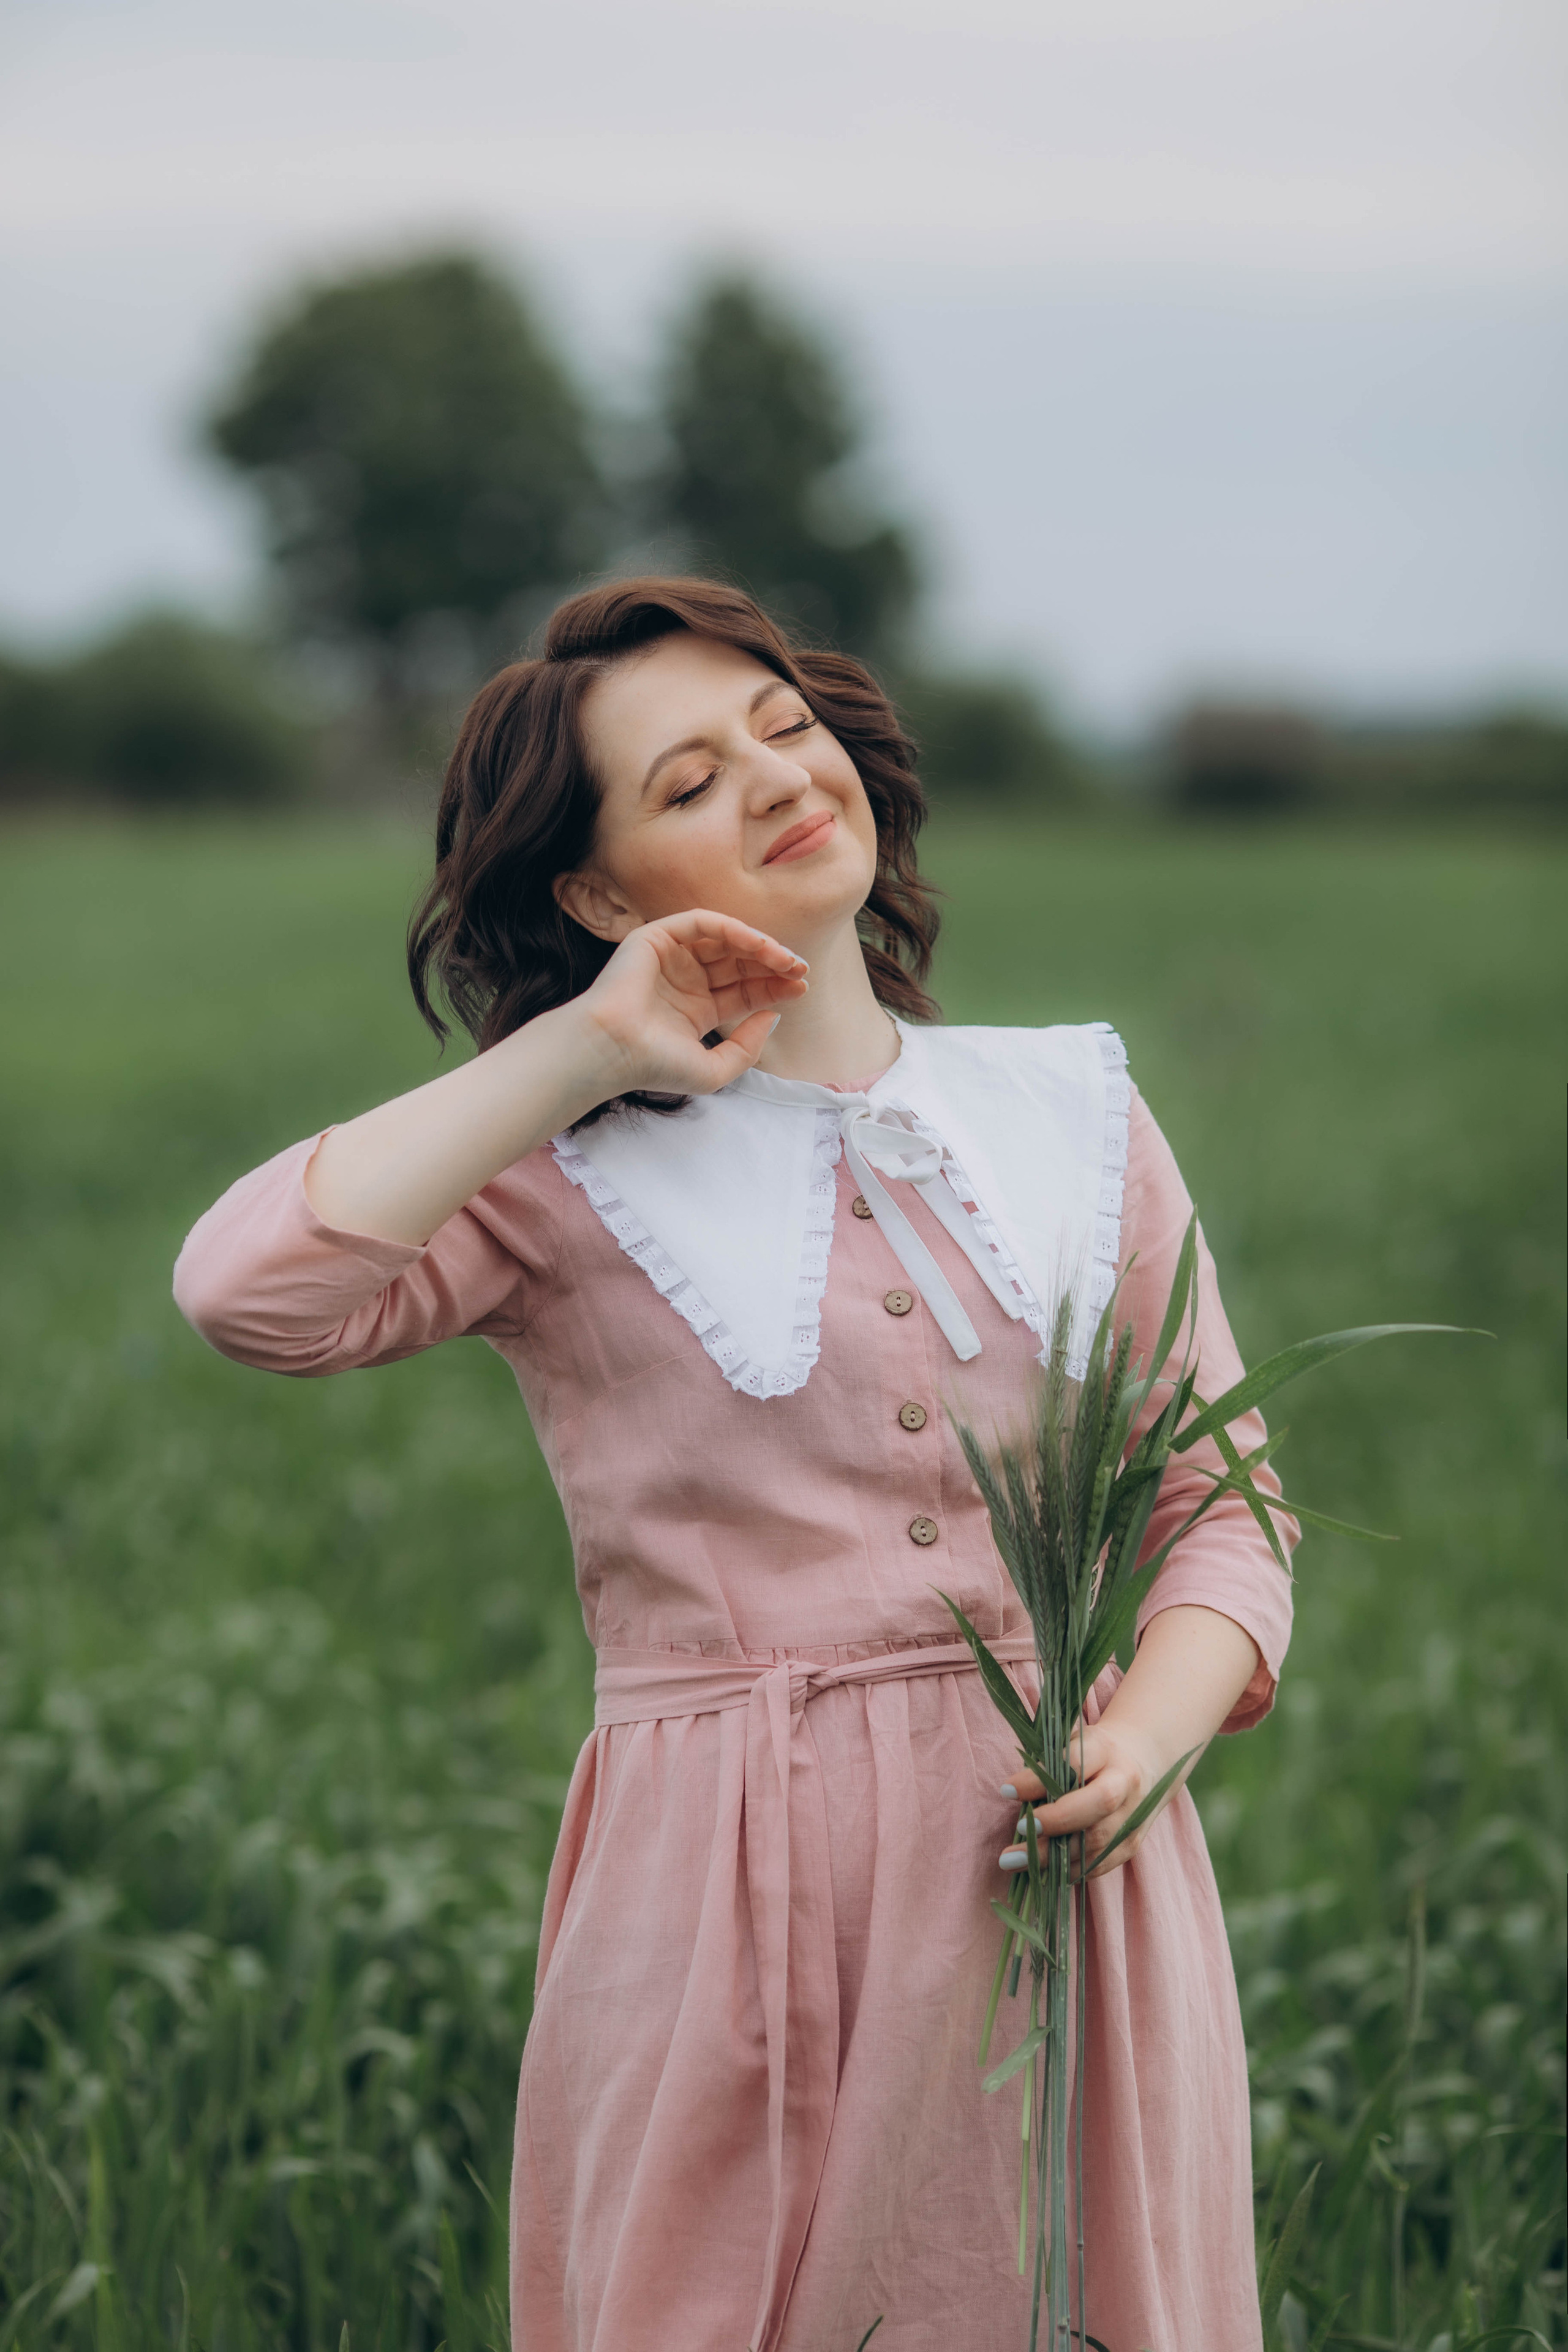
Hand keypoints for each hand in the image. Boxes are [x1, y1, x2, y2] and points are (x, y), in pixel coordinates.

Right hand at [574, 909, 808, 1099]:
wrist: (613, 1051)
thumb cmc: (655, 1066)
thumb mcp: (715, 1070)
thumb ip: (748, 1047)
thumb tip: (774, 1015)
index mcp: (696, 1009)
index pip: (744, 990)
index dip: (774, 986)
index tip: (802, 988)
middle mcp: (685, 981)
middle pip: (740, 964)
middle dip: (772, 964)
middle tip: (801, 969)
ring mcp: (671, 958)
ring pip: (725, 941)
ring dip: (759, 946)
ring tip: (785, 959)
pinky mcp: (656, 938)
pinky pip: (702, 923)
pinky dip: (732, 929)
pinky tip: (758, 944)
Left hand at [998, 1718, 1185, 1881]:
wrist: (1144, 1761)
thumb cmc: (1094, 1753)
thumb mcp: (1072, 1743)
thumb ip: (1048, 1765)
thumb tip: (1011, 1793)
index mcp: (1106, 1750)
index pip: (1074, 1764)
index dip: (1040, 1780)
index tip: (1006, 1791)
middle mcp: (1126, 1783)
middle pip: (1096, 1806)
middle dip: (1054, 1823)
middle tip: (1017, 1832)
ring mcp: (1133, 1816)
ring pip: (1097, 1842)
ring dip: (1053, 1857)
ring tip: (1015, 1860)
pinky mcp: (1132, 1843)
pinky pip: (1101, 1863)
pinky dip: (1069, 1870)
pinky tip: (1042, 1871)